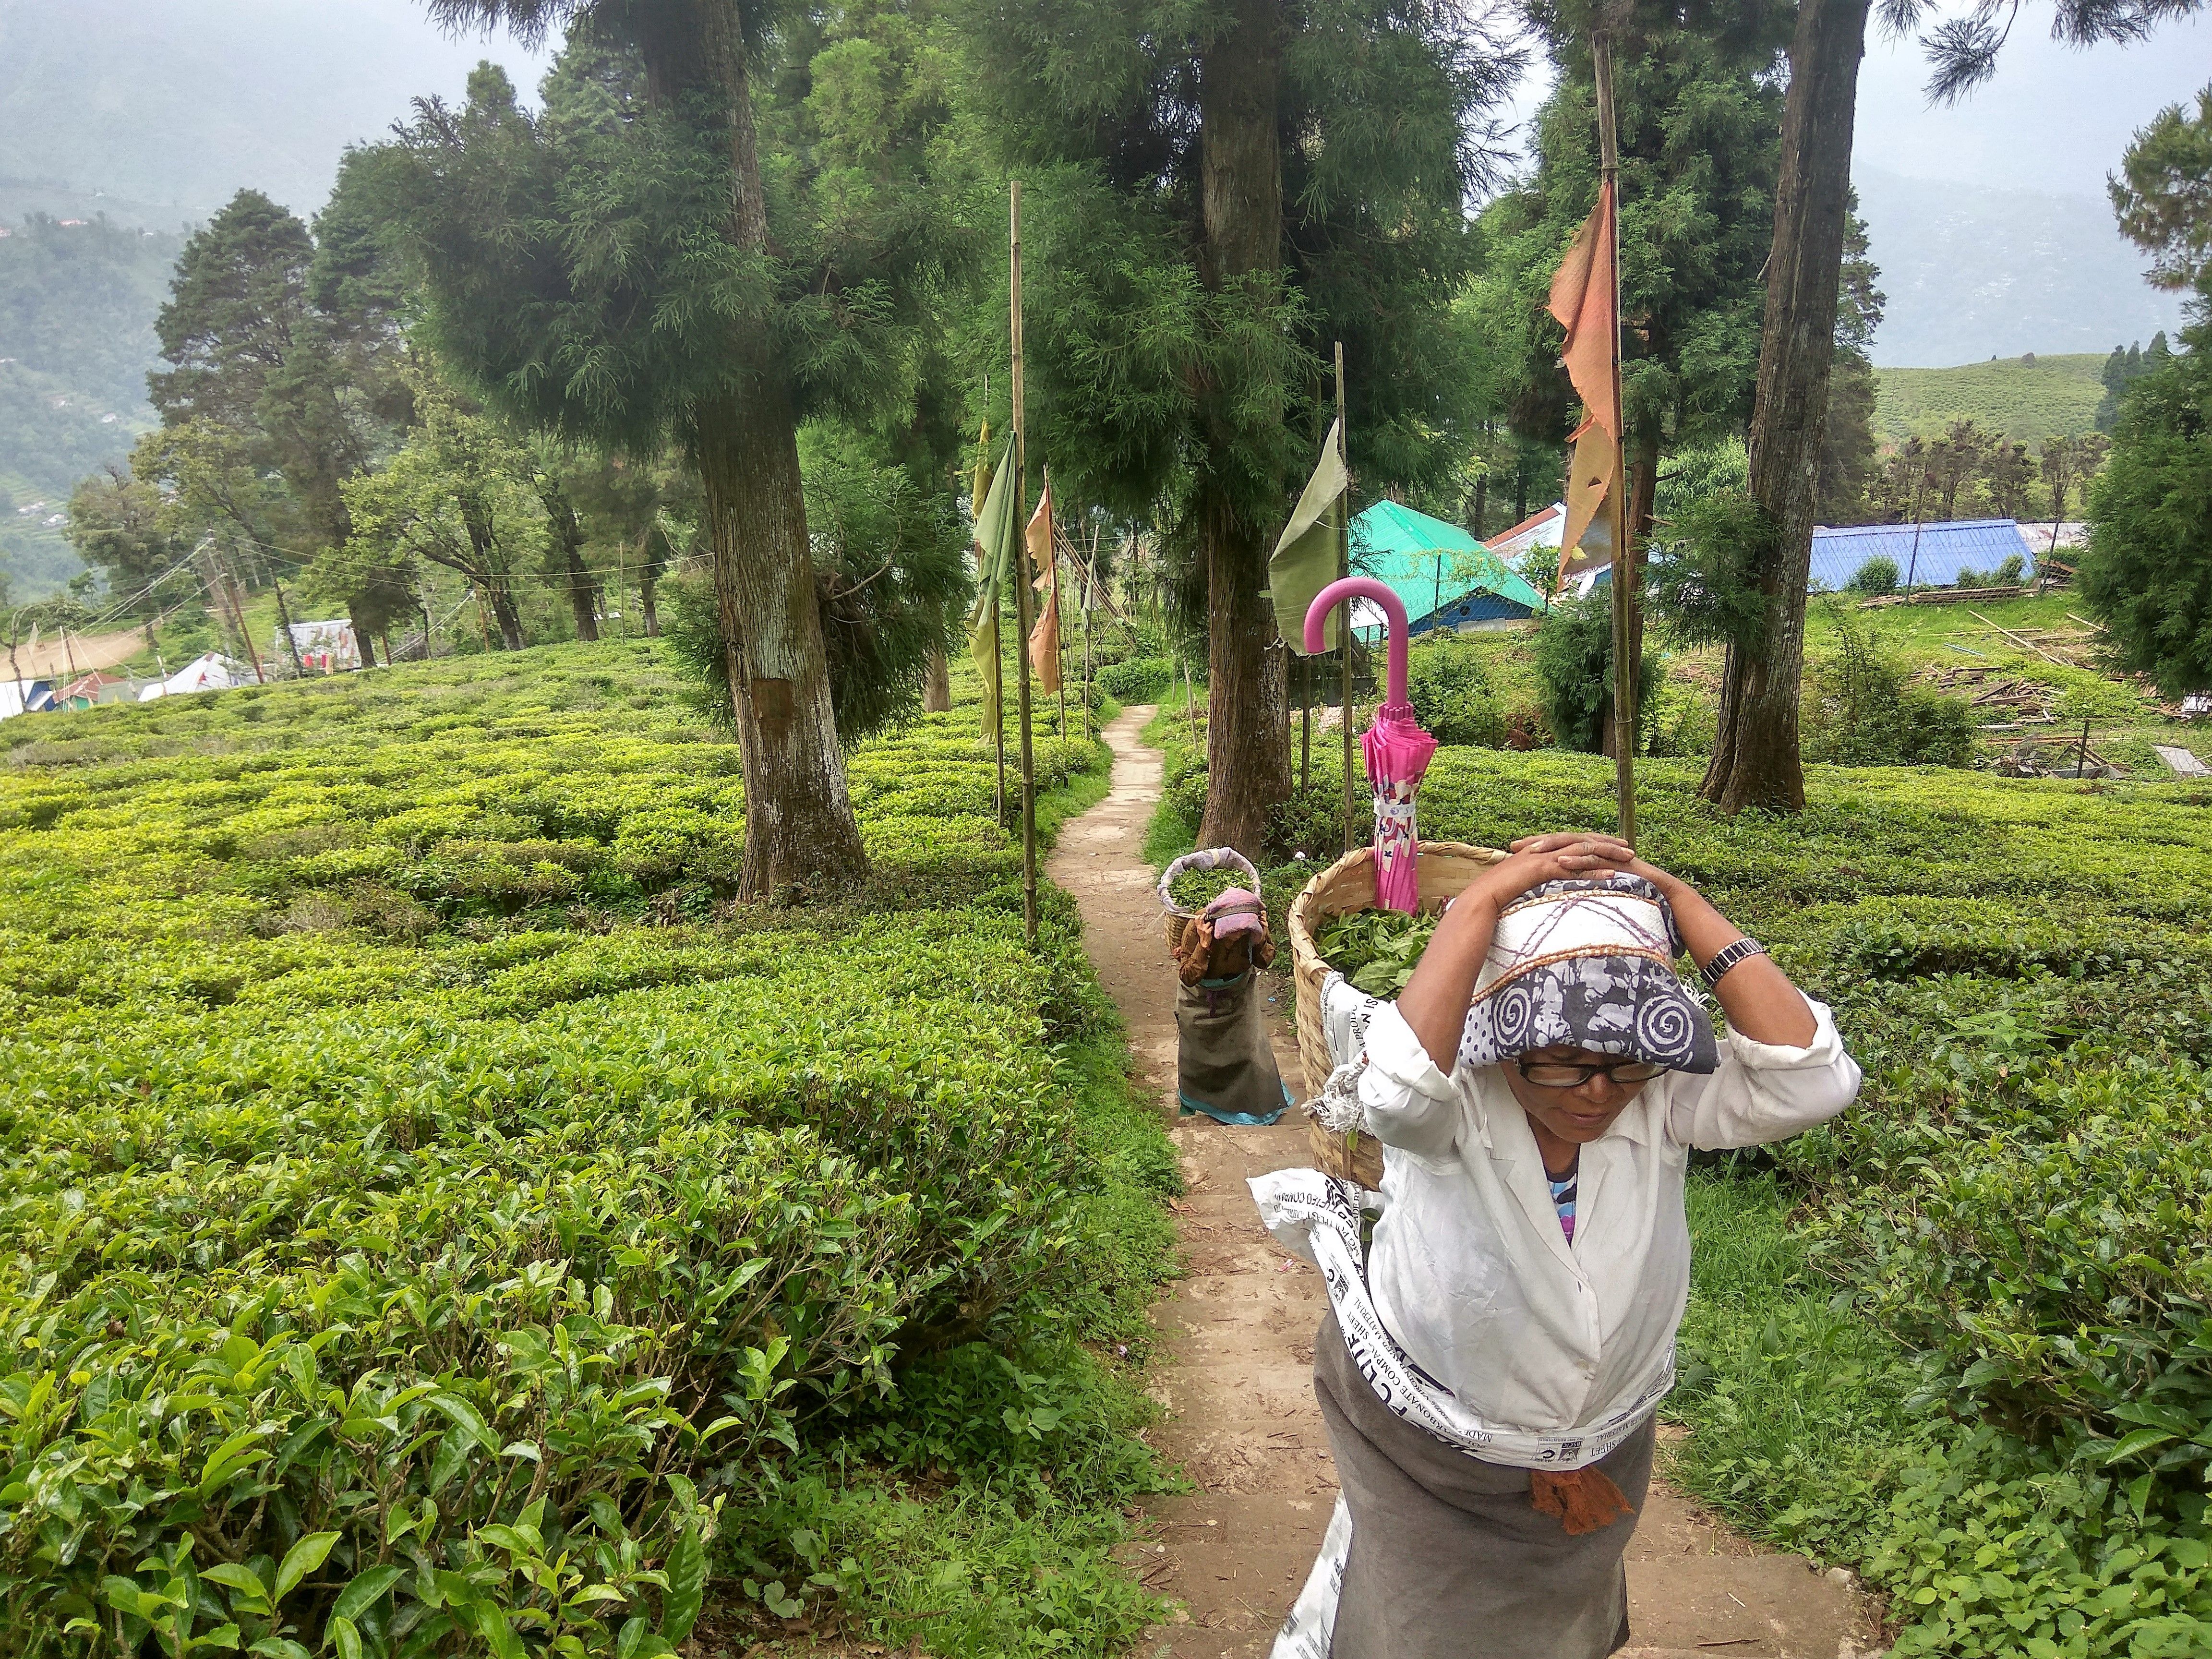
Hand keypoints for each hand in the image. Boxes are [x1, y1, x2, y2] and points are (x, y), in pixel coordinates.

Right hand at [1465, 833, 1634, 911]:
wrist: (1480, 899)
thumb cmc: (1497, 897)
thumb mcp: (1521, 886)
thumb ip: (1535, 884)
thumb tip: (1546, 890)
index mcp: (1539, 851)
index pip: (1572, 842)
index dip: (1593, 843)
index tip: (1612, 847)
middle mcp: (1543, 850)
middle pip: (1582, 841)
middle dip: (1607, 843)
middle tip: (1629, 847)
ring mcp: (1543, 858)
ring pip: (1582, 851)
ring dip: (1608, 853)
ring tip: (1629, 858)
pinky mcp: (1542, 870)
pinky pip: (1574, 869)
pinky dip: (1594, 872)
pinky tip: (1612, 876)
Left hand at [1507, 834, 1693, 899]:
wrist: (1660, 893)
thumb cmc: (1626, 895)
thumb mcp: (1593, 893)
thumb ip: (1575, 892)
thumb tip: (1549, 903)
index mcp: (1585, 855)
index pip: (1555, 848)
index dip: (1533, 848)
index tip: (1510, 852)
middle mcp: (1593, 849)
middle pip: (1560, 841)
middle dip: (1537, 842)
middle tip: (1513, 845)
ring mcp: (1605, 851)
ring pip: (1575, 845)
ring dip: (1553, 846)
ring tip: (1531, 850)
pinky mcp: (1616, 859)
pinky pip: (1594, 857)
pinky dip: (1577, 859)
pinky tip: (1561, 861)